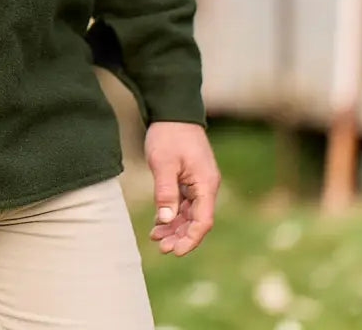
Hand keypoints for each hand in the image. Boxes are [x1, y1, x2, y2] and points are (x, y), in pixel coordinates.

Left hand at [145, 121, 219, 256]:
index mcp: (206, 183)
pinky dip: (172, 214)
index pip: (203, 220)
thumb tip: (165, 219)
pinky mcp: (189, 179)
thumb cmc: (169, 134)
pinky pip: (183, 204)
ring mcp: (198, 183)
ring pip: (189, 214)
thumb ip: (165, 191)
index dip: (190, 239)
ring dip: (174, 227)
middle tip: (161, 247)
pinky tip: (157, 225)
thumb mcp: (164, 162)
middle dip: (180, 236)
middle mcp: (206, 186)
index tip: (174, 251)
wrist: (172, 111)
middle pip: (196, 220)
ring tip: (155, 238)